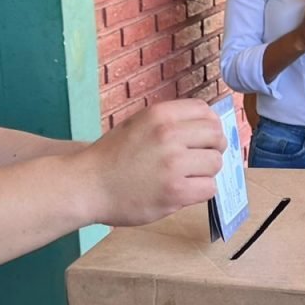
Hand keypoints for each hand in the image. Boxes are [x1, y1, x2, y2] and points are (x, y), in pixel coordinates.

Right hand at [74, 99, 224, 226]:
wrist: (87, 185)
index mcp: (160, 115)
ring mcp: (173, 164)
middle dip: (213, 149)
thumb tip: (206, 126)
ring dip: (206, 172)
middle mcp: (169, 135)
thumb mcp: (138, 124)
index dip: (210, 126)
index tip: (204, 138)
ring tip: (187, 177)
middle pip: (216, 137)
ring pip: (215, 163)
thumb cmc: (111, 156)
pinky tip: (182, 191)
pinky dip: (200, 191)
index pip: (206, 112)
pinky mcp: (175, 192)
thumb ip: (169, 122)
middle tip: (200, 160)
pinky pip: (209, 188)